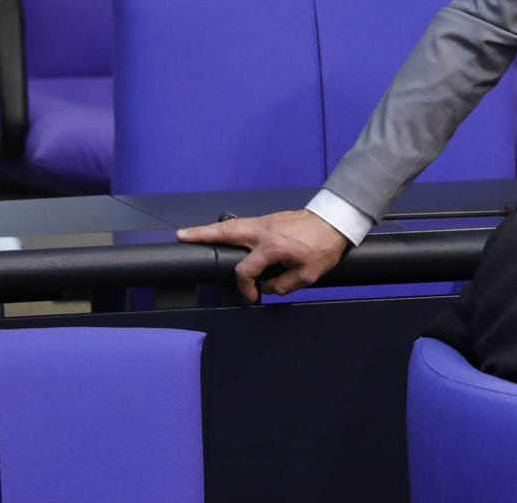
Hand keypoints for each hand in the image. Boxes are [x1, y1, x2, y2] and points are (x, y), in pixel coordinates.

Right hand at [176, 209, 348, 301]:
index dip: (245, 287)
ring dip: (209, 229)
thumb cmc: (323, 248)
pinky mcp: (269, 219)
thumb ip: (282, 285)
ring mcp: (265, 222)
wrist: (335, 222)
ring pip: (231, 225)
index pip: (246, 271)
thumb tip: (265, 287)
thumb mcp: (307, 275)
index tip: (252, 296)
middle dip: (202, 235)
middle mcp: (263, 232)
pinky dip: (226, 228)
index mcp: (272, 247)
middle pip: (226, 233)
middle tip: (180, 237)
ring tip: (189, 233)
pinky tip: (220, 232)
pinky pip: (242, 223)